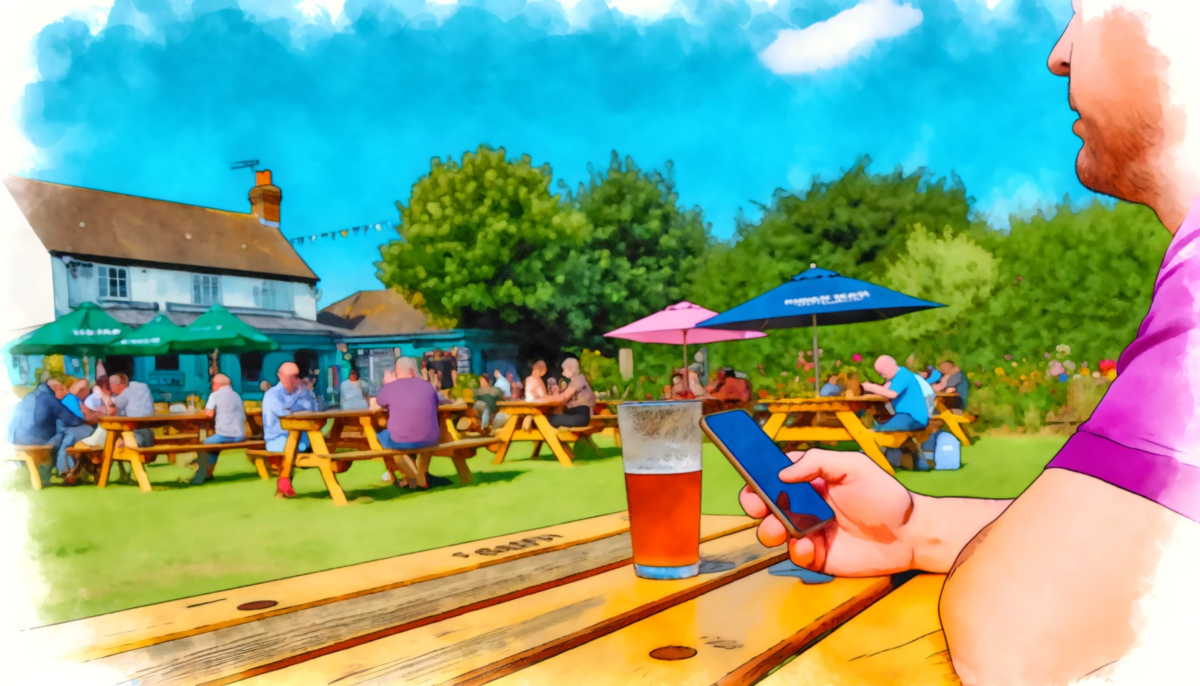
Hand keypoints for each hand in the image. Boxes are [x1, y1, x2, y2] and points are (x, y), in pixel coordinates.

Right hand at [739, 449, 917, 575]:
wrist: (909, 534)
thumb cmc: (884, 495)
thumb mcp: (853, 466)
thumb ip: (818, 462)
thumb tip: (783, 473)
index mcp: (809, 481)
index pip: (774, 475)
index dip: (758, 476)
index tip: (752, 479)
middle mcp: (804, 505)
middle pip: (765, 505)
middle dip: (754, 505)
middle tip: (760, 508)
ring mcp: (808, 531)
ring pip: (773, 532)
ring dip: (770, 530)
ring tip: (781, 530)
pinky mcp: (818, 556)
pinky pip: (796, 555)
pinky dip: (797, 550)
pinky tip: (809, 545)